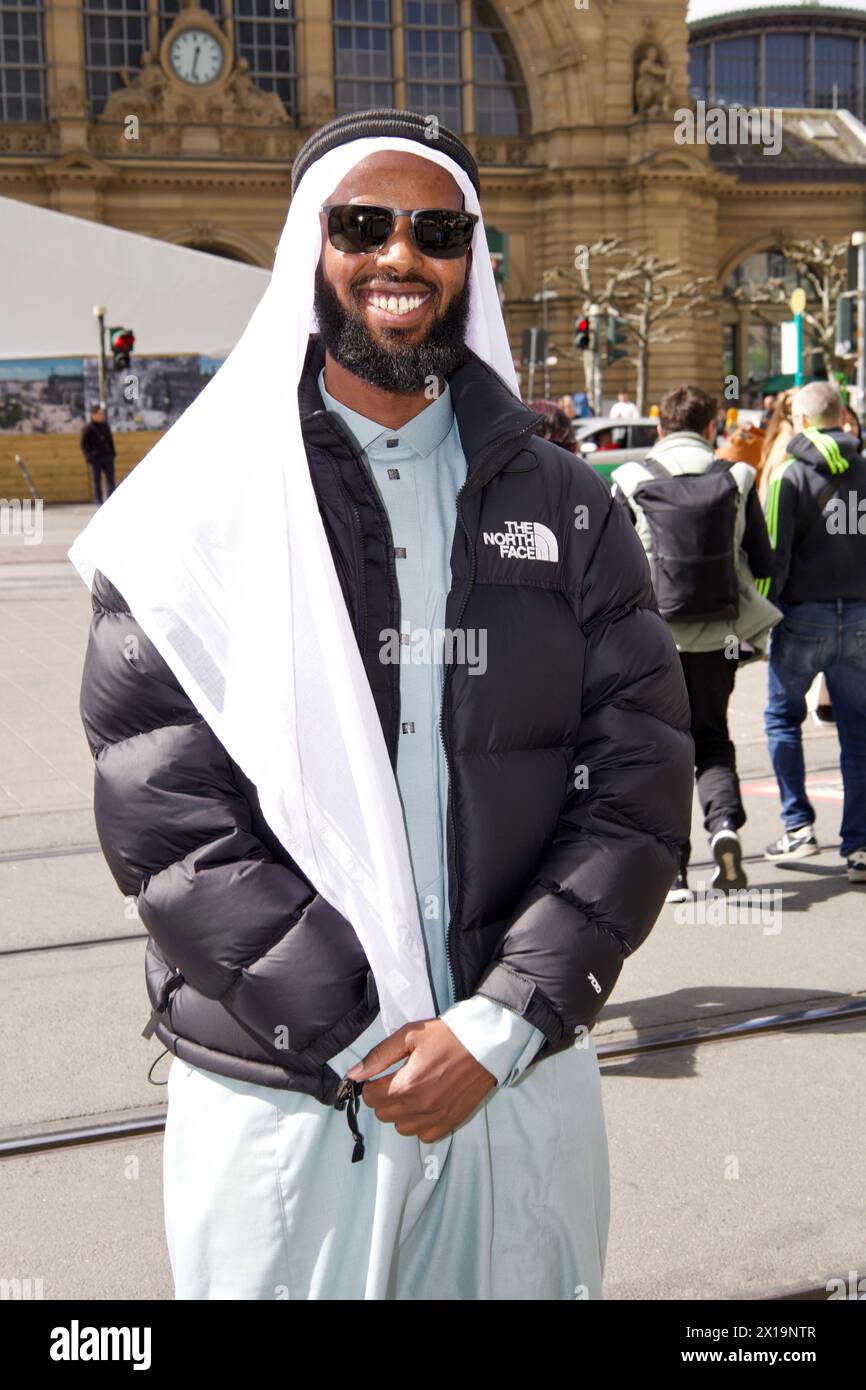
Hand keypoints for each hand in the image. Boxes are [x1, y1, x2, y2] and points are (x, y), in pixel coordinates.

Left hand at [347, 1018, 495, 1141]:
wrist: (485, 1044)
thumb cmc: (447, 1035)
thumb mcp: (409, 1036)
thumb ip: (379, 1056)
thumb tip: (354, 1075)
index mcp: (407, 1085)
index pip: (371, 1098)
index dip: (372, 1085)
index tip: (381, 1076)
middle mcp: (420, 1107)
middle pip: (384, 1114)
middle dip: (385, 1097)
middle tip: (398, 1080)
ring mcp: (437, 1118)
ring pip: (402, 1128)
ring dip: (401, 1113)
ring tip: (413, 1092)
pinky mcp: (451, 1122)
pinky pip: (424, 1136)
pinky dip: (420, 1124)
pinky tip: (426, 1105)